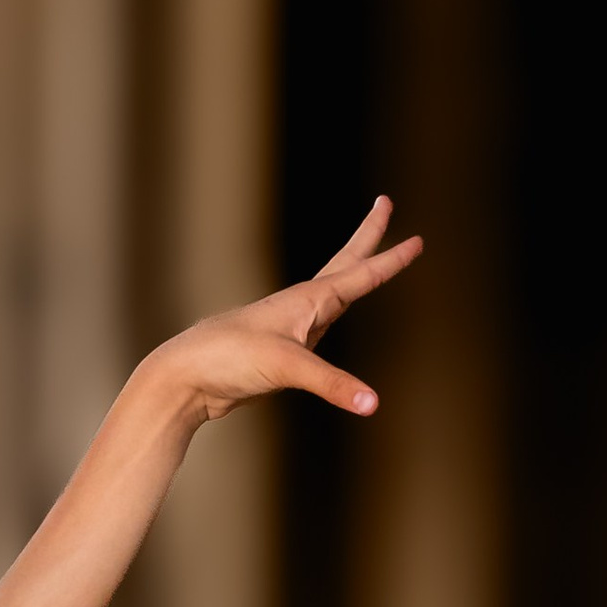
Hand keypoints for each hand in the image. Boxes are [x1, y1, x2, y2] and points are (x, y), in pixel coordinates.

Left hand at [146, 196, 421, 424]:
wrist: (187, 375)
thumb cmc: (231, 358)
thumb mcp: (288, 369)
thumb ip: (333, 385)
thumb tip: (373, 404)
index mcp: (308, 300)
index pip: (361, 275)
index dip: (391, 260)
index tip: (418, 241)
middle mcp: (302, 307)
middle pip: (344, 263)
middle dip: (368, 236)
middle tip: (384, 202)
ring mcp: (292, 328)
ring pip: (332, 291)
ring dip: (353, 272)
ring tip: (368, 260)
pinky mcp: (282, 352)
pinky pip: (319, 327)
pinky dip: (333, 313)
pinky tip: (331, 318)